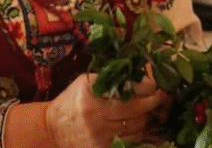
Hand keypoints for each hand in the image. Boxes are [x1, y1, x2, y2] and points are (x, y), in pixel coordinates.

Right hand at [45, 73, 171, 147]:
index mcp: (92, 93)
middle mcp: (95, 114)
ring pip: (136, 126)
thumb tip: (142, 71)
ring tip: (146, 111)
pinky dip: (137, 132)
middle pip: (136, 109)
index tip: (153, 84)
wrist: (52, 129)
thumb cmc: (73, 101)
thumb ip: (111, 77)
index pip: (129, 88)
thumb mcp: (86, 82)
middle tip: (159, 97)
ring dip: (145, 118)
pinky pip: (129, 140)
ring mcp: (98, 133)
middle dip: (152, 102)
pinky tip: (137, 125)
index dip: (147, 86)